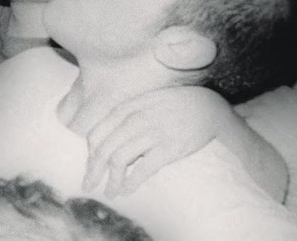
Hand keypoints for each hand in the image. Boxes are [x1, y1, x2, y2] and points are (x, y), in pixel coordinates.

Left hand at [83, 86, 230, 196]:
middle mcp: (134, 120)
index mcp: (124, 109)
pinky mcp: (169, 148)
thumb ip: (123, 120)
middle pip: (103, 150)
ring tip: (110, 192)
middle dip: (93, 171)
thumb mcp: (141, 104)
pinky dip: (131, 182)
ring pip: (118, 160)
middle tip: (89, 186)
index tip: (90, 168)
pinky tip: (126, 191)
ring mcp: (151, 134)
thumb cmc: (172, 106)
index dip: (89, 155)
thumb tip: (109, 147)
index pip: (96, 135)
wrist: (208, 106)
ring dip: (111, 180)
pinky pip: (143, 169)